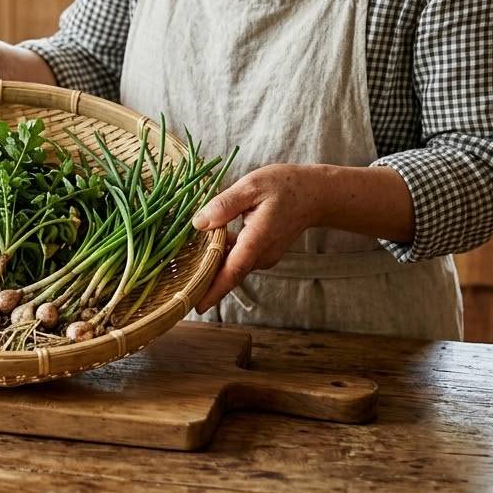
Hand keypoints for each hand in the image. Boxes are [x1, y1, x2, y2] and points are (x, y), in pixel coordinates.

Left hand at [191, 163, 324, 313]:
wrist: (315, 194)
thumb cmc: (284, 186)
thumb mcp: (251, 186)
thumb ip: (224, 205)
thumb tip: (199, 223)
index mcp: (257, 239)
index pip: (233, 270)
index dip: (214, 289)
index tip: (197, 306)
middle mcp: (262, 254)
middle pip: (228, 273)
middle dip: (204, 281)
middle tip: (178, 288)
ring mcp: (264, 256)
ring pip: (232, 266)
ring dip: (210, 267)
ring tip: (182, 268)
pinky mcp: (262, 253)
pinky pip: (238, 259)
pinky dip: (220, 257)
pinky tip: (202, 247)